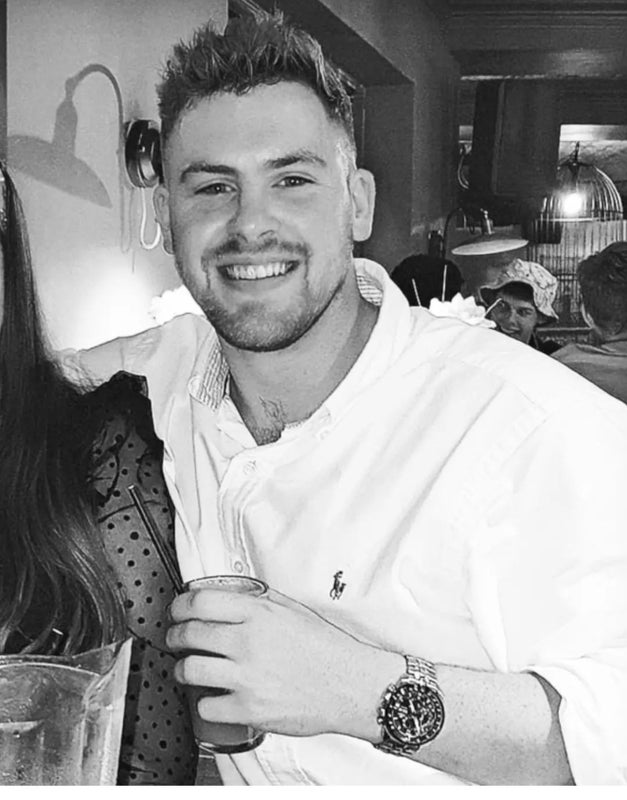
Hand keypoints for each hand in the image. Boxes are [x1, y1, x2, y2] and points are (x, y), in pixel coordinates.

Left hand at [165, 586, 401, 738]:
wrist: (350, 685)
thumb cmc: (326, 649)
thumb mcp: (293, 610)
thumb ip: (259, 601)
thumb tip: (229, 594)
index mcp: (259, 613)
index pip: (200, 601)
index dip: (179, 606)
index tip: (177, 611)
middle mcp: (249, 642)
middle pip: (189, 634)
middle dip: (174, 636)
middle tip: (175, 639)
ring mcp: (247, 677)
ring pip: (190, 670)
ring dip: (182, 669)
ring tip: (187, 669)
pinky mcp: (249, 710)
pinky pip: (206, 707)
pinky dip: (205, 704)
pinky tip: (213, 697)